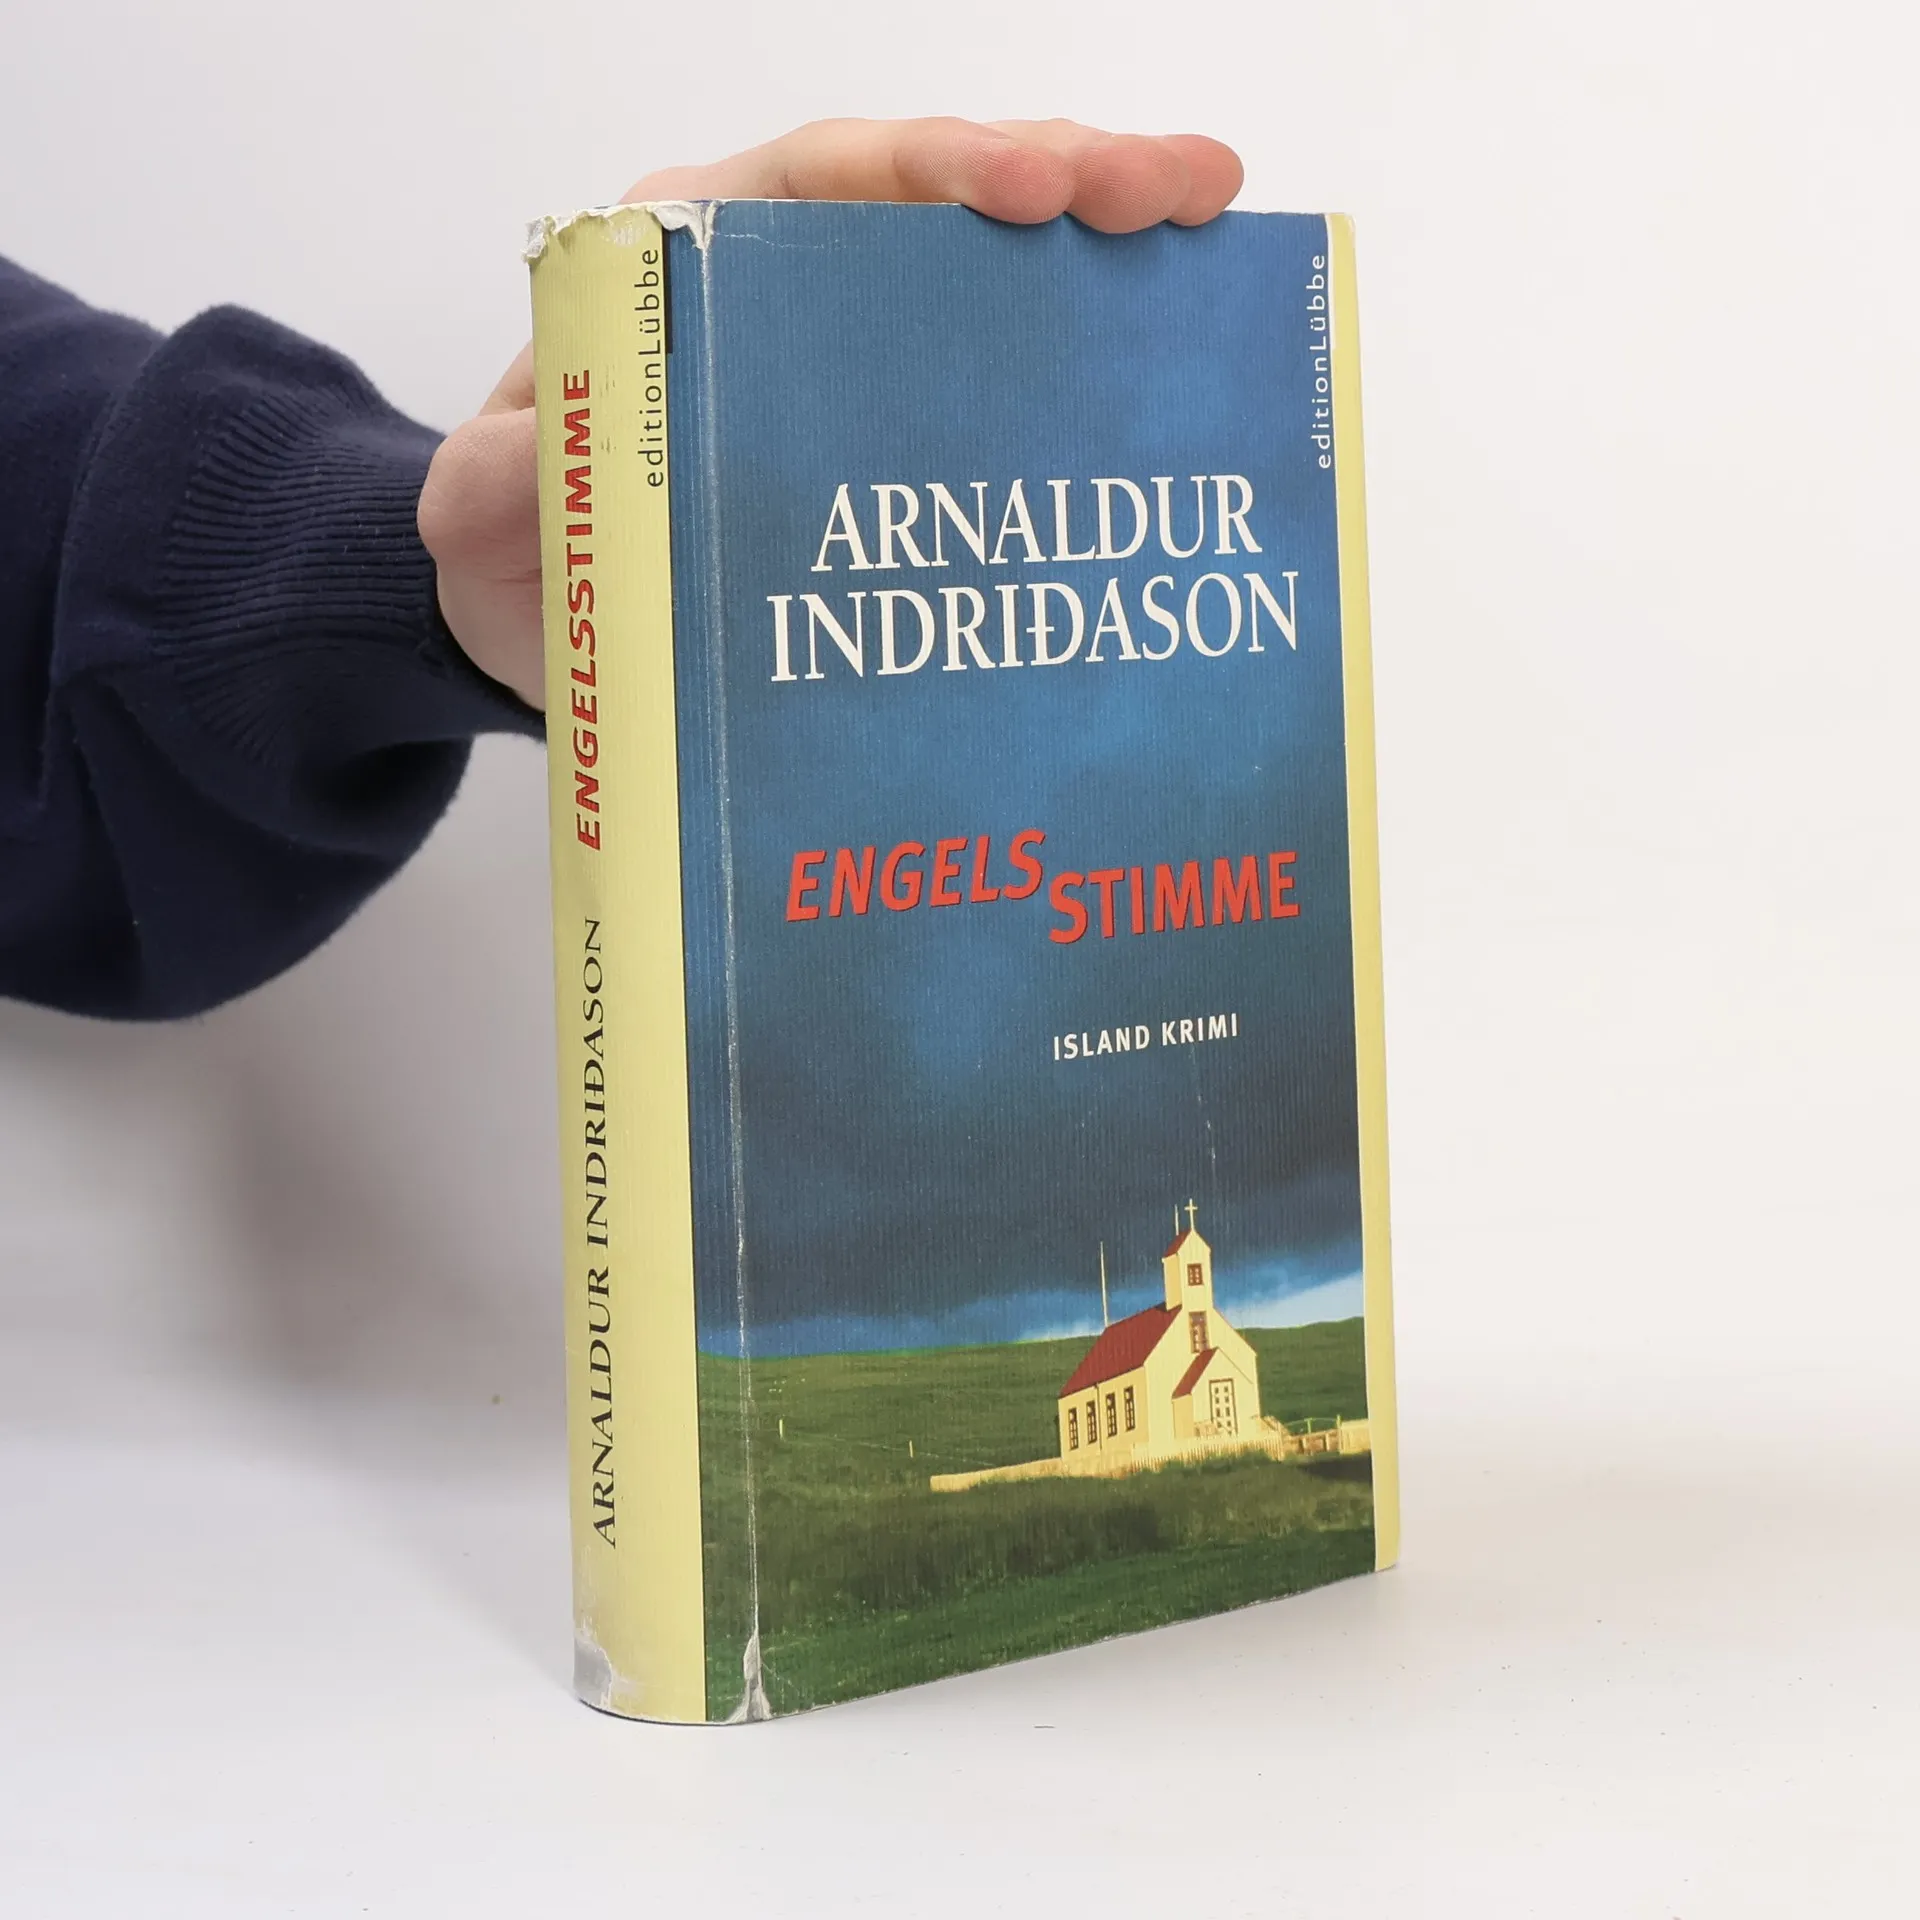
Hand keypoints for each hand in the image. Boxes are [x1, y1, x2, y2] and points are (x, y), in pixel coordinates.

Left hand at [418, 118, 1243, 709]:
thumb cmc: (514, 548)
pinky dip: (1081, 357)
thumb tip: (550, 451)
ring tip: (1209, 226)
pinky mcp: (888, 429)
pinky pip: (995, 376)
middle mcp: (782, 291)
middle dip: (1065, 179)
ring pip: (986, 277)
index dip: (935, 172)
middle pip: (934, 204)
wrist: (536, 621)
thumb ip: (500, 479)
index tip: (1032, 187)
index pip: (823, 183)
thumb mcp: (481, 517)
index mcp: (689, 268)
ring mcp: (847, 360)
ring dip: (1101, 246)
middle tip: (1180, 190)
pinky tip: (1167, 363)